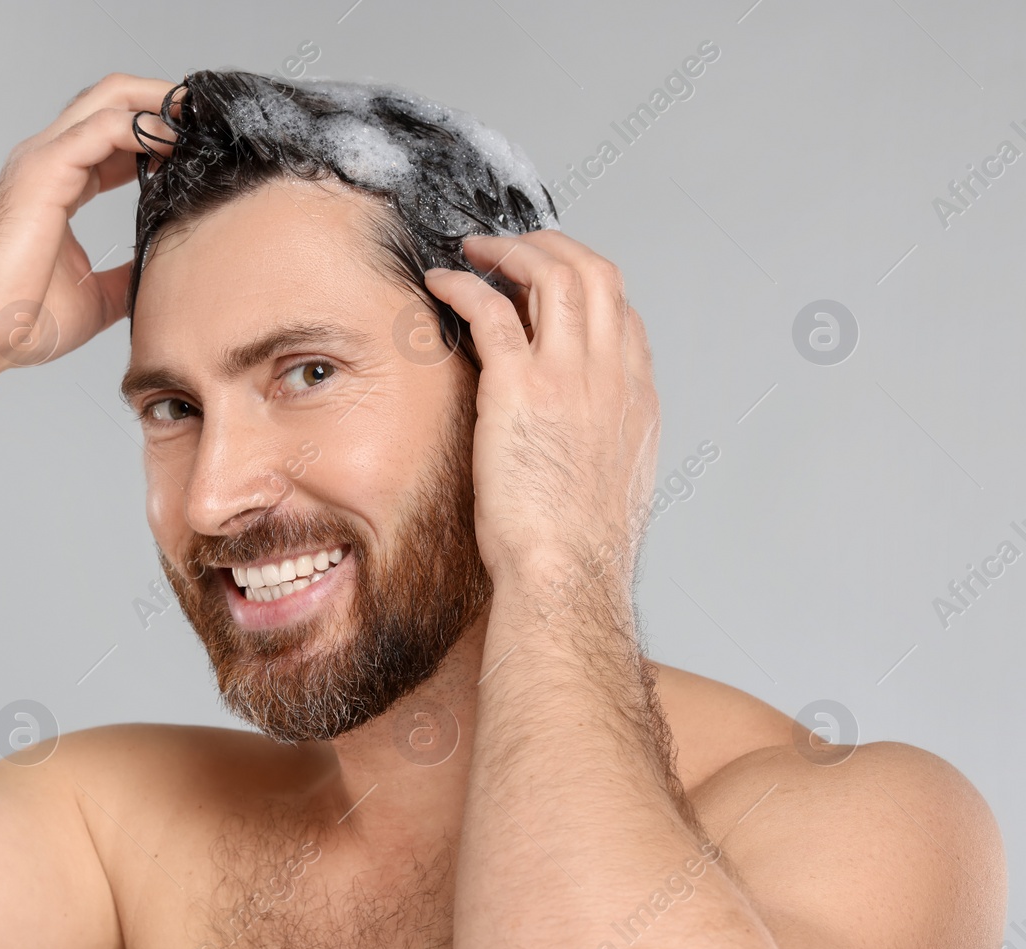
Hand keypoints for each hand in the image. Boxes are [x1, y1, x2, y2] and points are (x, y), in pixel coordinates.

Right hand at [0, 73, 179, 371]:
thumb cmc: (18, 319)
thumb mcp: (96, 297)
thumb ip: (126, 276)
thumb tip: (159, 275)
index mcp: (57, 183)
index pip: (113, 135)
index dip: (158, 132)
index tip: (200, 146)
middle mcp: (47, 161)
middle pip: (112, 100)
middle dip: (164, 100)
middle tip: (209, 118)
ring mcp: (42, 160)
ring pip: (109, 100)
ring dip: (161, 104)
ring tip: (201, 121)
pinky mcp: (42, 171)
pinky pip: (103, 128)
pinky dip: (144, 127)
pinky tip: (175, 143)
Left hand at [424, 231, 659, 595]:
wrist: (569, 572)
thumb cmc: (579, 548)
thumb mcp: (614, 484)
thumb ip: (603, 444)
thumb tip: (578, 440)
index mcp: (637, 396)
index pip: (623, 313)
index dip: (584, 286)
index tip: (546, 286)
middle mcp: (611, 373)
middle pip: (595, 273)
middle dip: (551, 246)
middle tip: (512, 248)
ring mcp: (569, 374)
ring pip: (551, 273)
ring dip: (510, 251)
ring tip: (476, 250)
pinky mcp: (519, 386)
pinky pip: (489, 308)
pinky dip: (464, 284)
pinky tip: (442, 282)